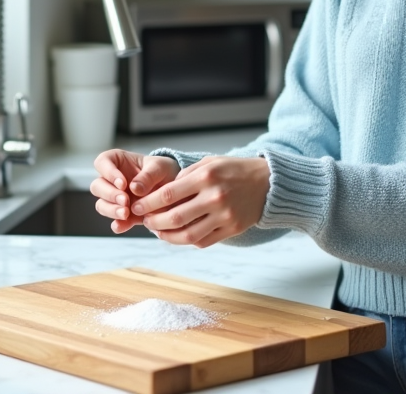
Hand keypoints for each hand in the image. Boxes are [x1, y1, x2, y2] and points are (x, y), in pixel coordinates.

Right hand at [91, 149, 179, 233]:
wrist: (175, 190)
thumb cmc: (163, 171)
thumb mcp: (160, 167)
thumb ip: (148, 175)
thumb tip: (134, 188)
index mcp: (118, 162)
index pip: (102, 162)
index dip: (108, 172)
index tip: (123, 183)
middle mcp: (112, 181)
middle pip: (97, 186)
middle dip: (109, 194)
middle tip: (125, 200)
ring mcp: (116, 199)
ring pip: (101, 205)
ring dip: (111, 210)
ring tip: (126, 213)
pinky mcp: (123, 215)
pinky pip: (114, 221)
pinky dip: (118, 224)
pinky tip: (123, 225)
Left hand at [131, 156, 269, 247]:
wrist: (268, 183)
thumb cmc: (234, 170)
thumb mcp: (209, 163)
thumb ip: (185, 176)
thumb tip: (160, 194)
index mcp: (206, 177)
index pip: (168, 194)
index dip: (147, 204)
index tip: (137, 207)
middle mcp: (215, 197)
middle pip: (174, 218)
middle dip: (153, 222)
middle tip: (145, 221)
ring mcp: (224, 215)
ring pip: (187, 235)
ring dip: (167, 236)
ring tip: (158, 232)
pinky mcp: (232, 229)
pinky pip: (203, 241)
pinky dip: (186, 240)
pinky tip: (178, 235)